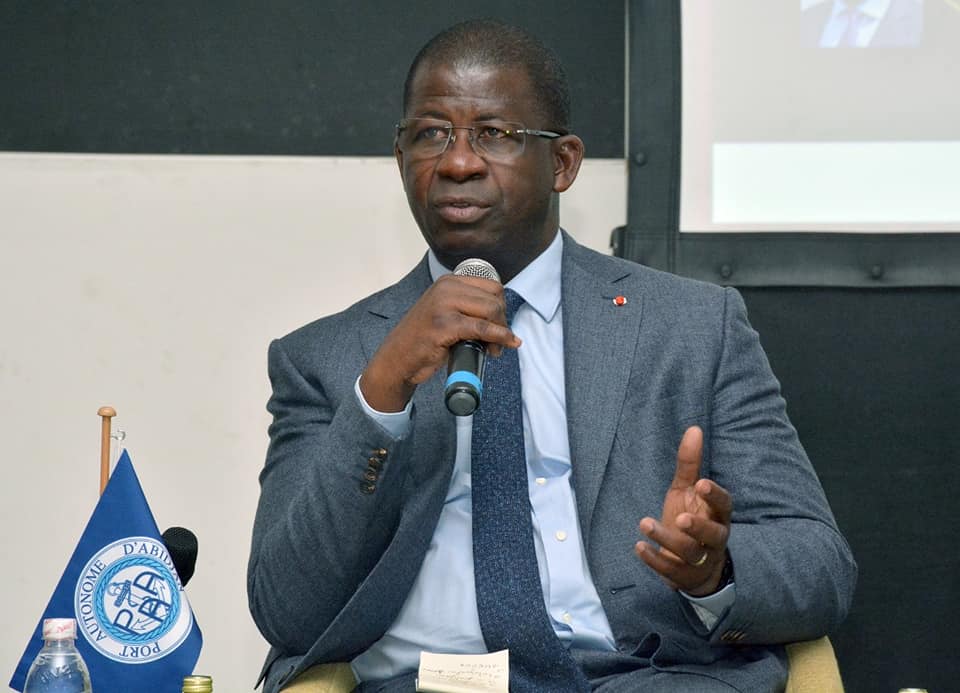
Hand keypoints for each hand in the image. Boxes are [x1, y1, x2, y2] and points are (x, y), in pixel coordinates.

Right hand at [359, 274, 520, 411]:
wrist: (397, 358)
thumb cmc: (423, 339)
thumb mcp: (445, 312)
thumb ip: (468, 307)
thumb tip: (501, 317)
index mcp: (448, 282)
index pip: (492, 287)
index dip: (502, 308)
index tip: (500, 325)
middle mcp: (446, 288)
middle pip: (495, 298)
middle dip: (502, 321)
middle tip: (499, 341)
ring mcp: (444, 305)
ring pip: (491, 311)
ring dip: (501, 332)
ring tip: (494, 348)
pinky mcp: (444, 325)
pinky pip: (482, 328)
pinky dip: (497, 338)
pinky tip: (498, 347)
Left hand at [635, 426, 732, 595]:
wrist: (693, 566)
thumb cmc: (690, 519)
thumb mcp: (687, 491)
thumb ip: (690, 464)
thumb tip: (694, 428)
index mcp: (717, 515)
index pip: (724, 505)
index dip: (714, 496)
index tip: (701, 484)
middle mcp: (713, 539)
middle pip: (713, 534)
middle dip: (699, 527)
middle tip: (681, 518)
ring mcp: (700, 560)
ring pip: (689, 552)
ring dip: (667, 539)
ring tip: (645, 523)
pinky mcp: (683, 576)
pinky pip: (671, 571)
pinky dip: (654, 560)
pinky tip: (639, 546)